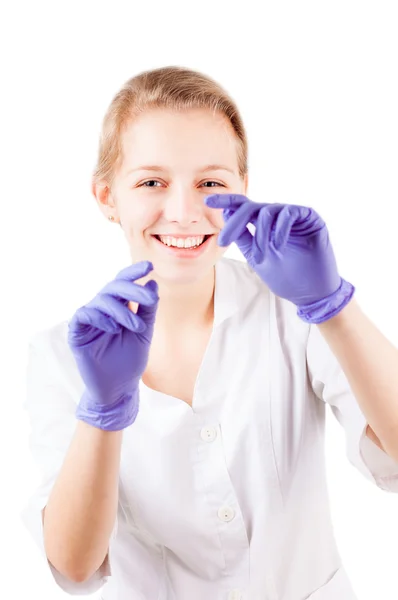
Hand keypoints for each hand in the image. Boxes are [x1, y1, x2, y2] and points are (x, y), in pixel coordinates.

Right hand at [67, 261, 158, 430]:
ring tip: (136, 327)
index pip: (123, 283)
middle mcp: (102, 310)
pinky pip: (84, 315)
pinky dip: (99, 317)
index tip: (150, 266)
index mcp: (118, 307)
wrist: (119, 388)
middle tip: (150, 299)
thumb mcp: (144, 332)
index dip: (134, 273)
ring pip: (101, 300)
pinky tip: (113, 328)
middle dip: (133, 289)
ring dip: (122, 310)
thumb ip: (147, 309)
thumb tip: (152, 283)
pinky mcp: (77, 333)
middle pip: (113, 288)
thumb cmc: (130, 360)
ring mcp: (89, 321)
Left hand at [205, 193, 354, 322]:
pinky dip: (280, 229)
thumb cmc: (286, 277)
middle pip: (251, 207)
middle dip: (235, 221)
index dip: (226, 201)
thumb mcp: (256, 257)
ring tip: (260, 257)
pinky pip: (290, 213)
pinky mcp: (310, 218)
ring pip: (269, 211)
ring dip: (260, 235)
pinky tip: (277, 245)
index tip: (207, 201)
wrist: (311, 293)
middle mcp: (278, 216)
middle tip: (223, 240)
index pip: (243, 207)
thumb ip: (243, 236)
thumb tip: (226, 213)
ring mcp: (294, 215)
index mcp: (264, 224)